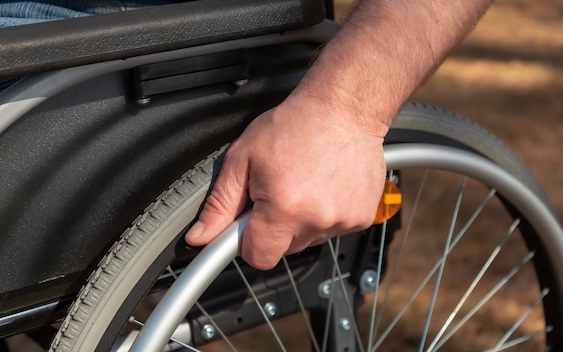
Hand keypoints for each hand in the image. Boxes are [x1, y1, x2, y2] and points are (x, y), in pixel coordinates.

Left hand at [185, 94, 387, 269]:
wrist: (344, 108)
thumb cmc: (294, 125)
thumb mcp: (243, 158)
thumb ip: (220, 203)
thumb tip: (200, 236)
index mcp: (284, 208)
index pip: (258, 257)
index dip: (248, 242)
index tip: (249, 223)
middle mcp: (316, 220)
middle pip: (284, 249)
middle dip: (275, 227)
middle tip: (278, 191)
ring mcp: (343, 221)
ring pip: (309, 239)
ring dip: (302, 220)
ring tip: (305, 183)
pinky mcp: (362, 218)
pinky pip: (333, 229)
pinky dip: (326, 213)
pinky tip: (325, 186)